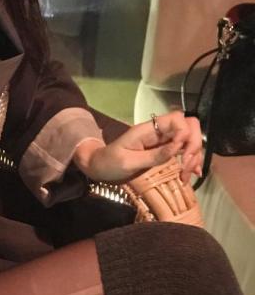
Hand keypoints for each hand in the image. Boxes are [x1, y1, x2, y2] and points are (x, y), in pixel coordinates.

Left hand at [72, 111, 202, 184]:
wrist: (100, 168)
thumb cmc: (110, 162)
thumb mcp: (128, 161)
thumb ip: (153, 155)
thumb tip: (177, 148)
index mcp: (148, 129)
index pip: (177, 119)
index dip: (184, 133)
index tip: (179, 153)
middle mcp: (159, 133)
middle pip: (189, 127)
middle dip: (193, 145)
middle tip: (185, 165)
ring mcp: (164, 142)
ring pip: (190, 140)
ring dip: (193, 157)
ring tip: (185, 176)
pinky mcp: (165, 153)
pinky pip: (184, 153)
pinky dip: (190, 163)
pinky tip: (189, 175)